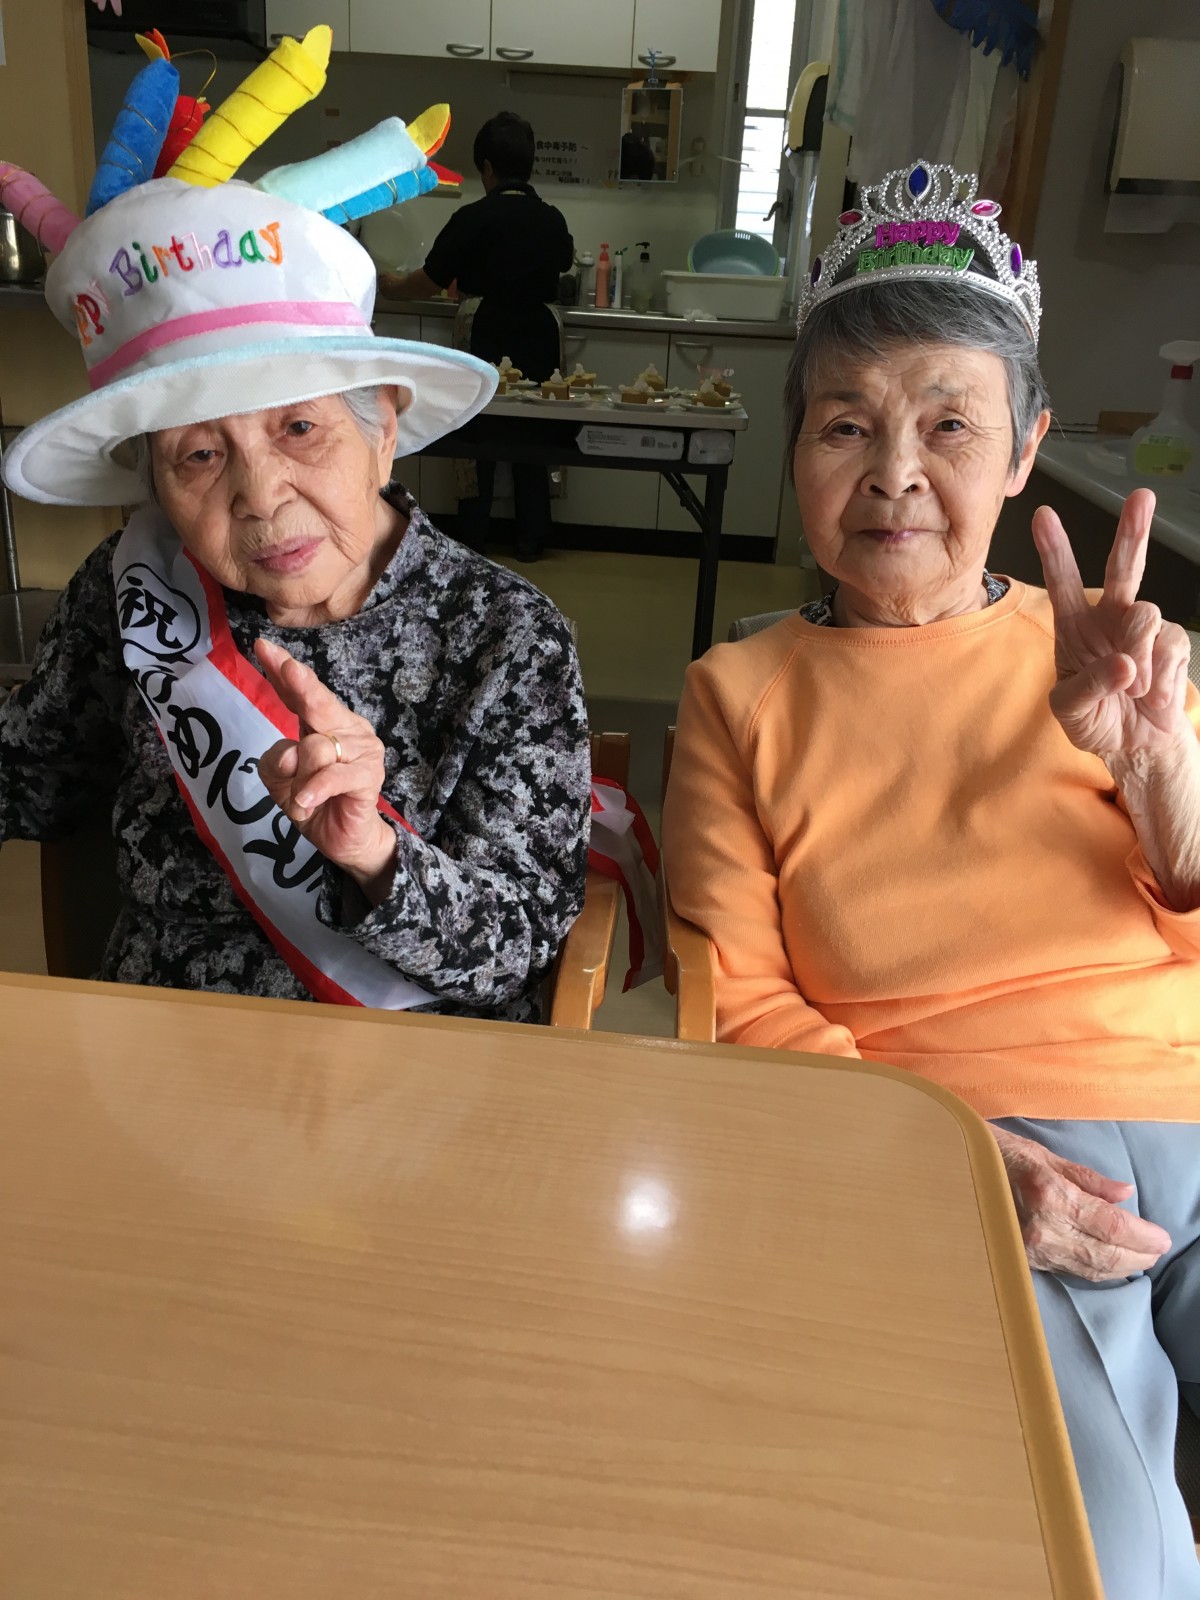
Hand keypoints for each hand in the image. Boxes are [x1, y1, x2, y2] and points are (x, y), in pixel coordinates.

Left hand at [254, 638, 396, 898]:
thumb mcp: (279, 780)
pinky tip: (304, 802)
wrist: (343, 839)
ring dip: (300, 779)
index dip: (282, 670)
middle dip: (303, 685)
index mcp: (323, 722)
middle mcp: (346, 728)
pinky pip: (332, 775)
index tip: (262, 647)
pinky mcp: (369, 775)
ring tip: (302, 799)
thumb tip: (293, 752)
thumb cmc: (312, 801)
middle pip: (318, 702)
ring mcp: (361, 749)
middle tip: (288, 668)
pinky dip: (314, 789)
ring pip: (316, 748)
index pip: (300, 693)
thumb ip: (277, 760)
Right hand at [990, 1124, 1170, 1281]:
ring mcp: (1030, 1248)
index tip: (1162, 1237)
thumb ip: (1086, 1178)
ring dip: (1120, 1267)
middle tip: (1158, 1249)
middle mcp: (1042, 1228)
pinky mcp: (1022, 1259)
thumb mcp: (1041, 1154)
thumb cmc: (993, 1152)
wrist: (947, 1170)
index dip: (1142, 1236)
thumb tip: (1125, 1194)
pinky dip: (1094, 1269)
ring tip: (1141, 1258)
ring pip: (1088, 1269)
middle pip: (1104, 1255)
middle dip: (1138, 1256)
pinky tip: (1107, 1262)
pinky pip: (1068, 1269)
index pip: (1110, 1225)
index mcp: (1049, 1195)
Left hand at [1033, 488, 1193, 760]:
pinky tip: (1153, 696)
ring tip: (1133, 689)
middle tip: (1142, 498)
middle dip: (1133, 533)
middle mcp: (1109, 619)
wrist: (1134, 746)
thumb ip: (1088, 685)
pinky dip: (1161, 678)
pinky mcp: (1172, 645)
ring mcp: (1143, 630)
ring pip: (1146, 615)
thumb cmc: (1093, 720)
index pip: (1062, 583)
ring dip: (1138, 654)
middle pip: (1123, 569)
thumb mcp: (1069, 710)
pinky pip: (1172, 647)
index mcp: (1074, 628)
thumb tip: (1125, 663)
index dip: (1054, 550)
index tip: (1043, 515)